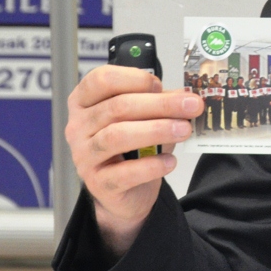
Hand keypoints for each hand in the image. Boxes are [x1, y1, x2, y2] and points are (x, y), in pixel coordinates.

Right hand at [65, 64, 203, 258]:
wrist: (126, 191)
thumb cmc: (132, 147)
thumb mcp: (144, 118)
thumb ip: (160, 103)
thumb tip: (186, 95)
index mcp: (85, 102)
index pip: (101, 79)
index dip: (134, 78)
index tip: (161, 85)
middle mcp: (78, 127)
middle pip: (117, 107)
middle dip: (160, 104)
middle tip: (192, 106)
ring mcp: (84, 156)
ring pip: (117, 136)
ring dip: (156, 130)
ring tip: (184, 130)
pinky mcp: (97, 183)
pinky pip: (124, 173)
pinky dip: (151, 165)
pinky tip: (170, 161)